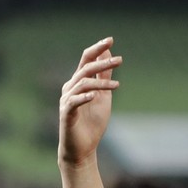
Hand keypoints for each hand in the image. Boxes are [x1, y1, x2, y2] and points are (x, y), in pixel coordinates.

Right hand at [58, 37, 121, 167]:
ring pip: (83, 83)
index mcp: (79, 82)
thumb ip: (104, 78)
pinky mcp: (66, 113)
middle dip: (103, 62)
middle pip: (85, 68)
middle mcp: (70, 87)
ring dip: (101, 82)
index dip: (97, 49)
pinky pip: (74, 102)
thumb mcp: (103, 97)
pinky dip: (84, 97)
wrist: (83, 147)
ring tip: (117, 85)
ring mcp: (67, 99)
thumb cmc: (92, 122)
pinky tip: (94, 96)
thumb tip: (109, 58)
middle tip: (120, 60)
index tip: (110, 40)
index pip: (86, 60)